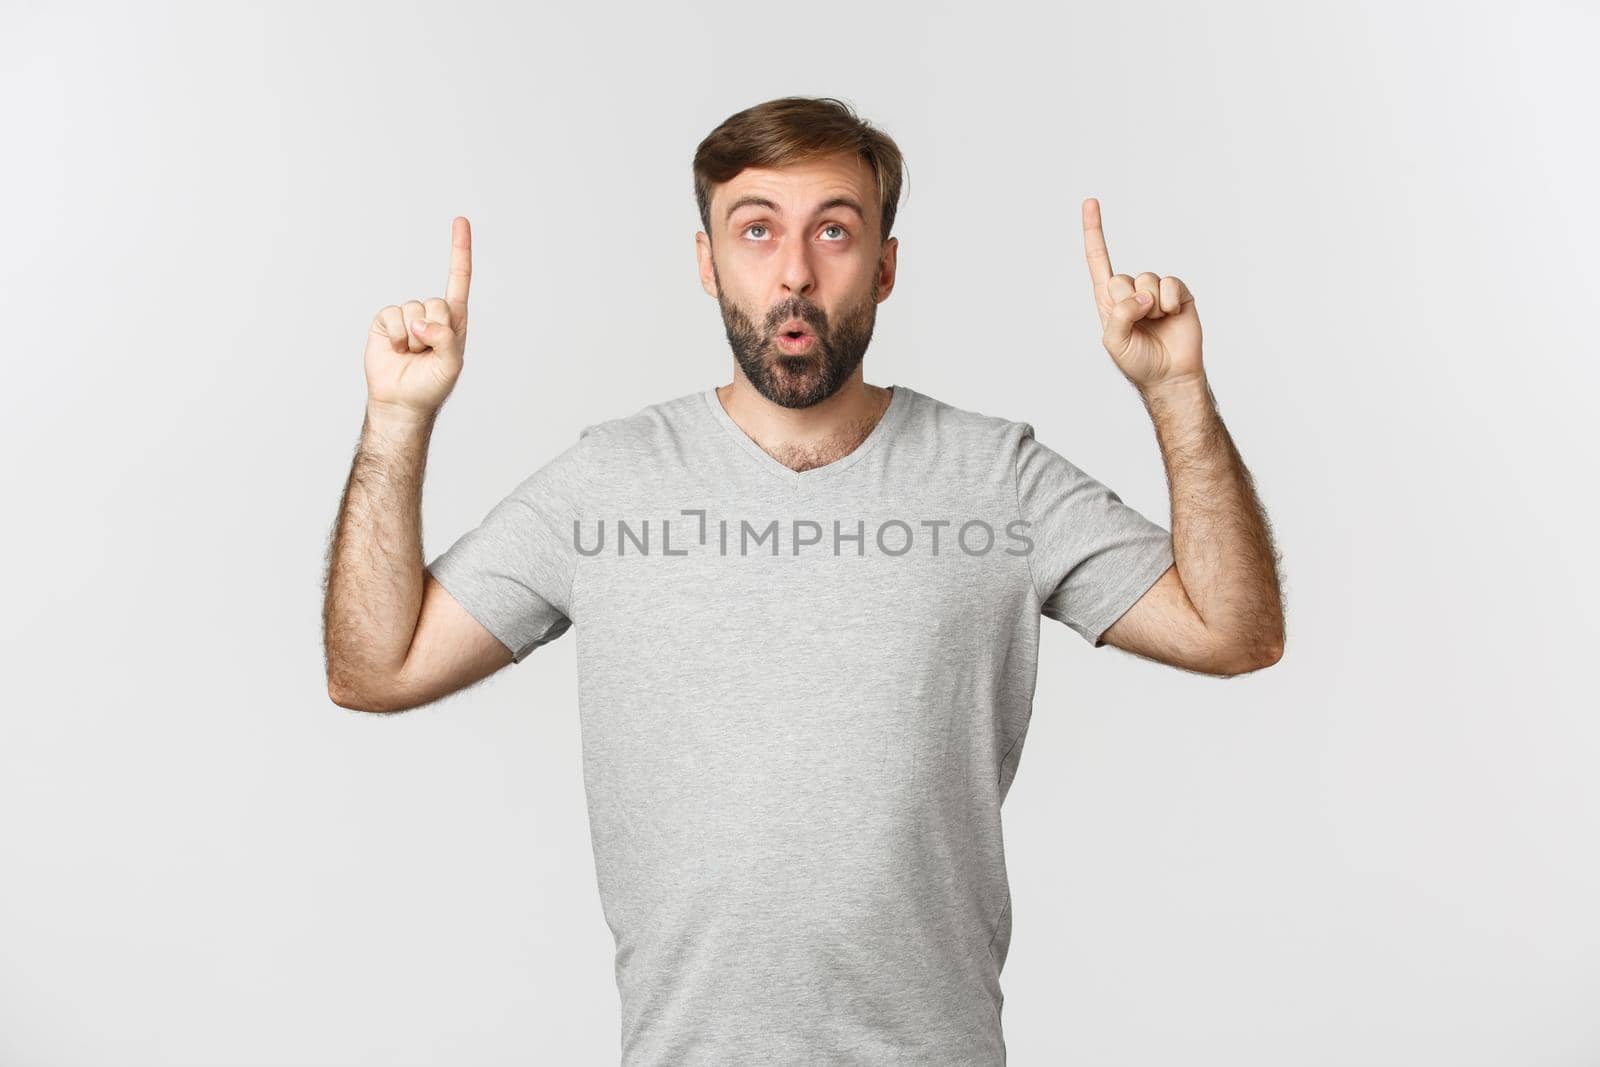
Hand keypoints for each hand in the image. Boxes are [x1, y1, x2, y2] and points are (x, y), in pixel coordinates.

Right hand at [364, 216, 472, 417]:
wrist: (401, 401)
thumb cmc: (431, 385)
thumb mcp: (451, 365)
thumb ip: (446, 340)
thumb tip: (422, 323)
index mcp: (454, 320)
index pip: (459, 279)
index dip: (459, 250)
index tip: (460, 220)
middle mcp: (431, 314)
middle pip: (436, 303)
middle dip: (433, 330)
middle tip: (428, 353)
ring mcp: (408, 316)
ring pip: (413, 309)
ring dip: (413, 338)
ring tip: (413, 354)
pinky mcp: (386, 321)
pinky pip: (392, 315)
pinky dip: (396, 336)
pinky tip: (397, 350)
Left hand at [1082, 198, 1203, 392]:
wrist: (1170, 375)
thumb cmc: (1138, 360)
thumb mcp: (1114, 342)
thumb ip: (1119, 316)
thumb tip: (1141, 295)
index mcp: (1110, 301)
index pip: (1098, 260)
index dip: (1094, 231)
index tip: (1090, 202)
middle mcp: (1132, 292)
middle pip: (1122, 277)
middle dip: (1129, 303)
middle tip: (1139, 323)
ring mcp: (1156, 291)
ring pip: (1147, 280)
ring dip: (1151, 306)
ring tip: (1156, 323)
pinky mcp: (1179, 294)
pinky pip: (1171, 284)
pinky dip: (1170, 302)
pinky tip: (1172, 316)